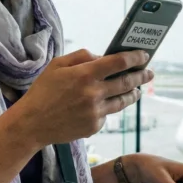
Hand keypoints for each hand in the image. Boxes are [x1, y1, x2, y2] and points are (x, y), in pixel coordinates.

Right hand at [10, 49, 153, 146]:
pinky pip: (107, 114)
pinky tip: (103, 104)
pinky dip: (107, 107)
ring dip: (133, 94)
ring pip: (122, 101)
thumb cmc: (43, 91)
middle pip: (127, 82)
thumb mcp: (57, 65)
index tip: (145, 56)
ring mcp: (95, 112)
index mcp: (85, 74)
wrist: (32, 124)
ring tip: (138, 90)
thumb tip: (102, 57)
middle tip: (150, 73)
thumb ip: (81, 56)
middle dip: (141, 76)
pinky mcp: (94, 126)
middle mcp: (94, 93)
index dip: (135, 58)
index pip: (119, 62)